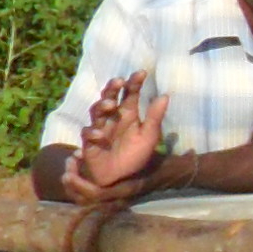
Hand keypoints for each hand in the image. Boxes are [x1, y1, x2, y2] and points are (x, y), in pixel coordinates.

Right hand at [69, 76, 166, 203]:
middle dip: (112, 88)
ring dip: (101, 106)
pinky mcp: (90, 143)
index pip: (129, 93)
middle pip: (109, 97)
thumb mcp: (149, 136)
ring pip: (96, 111)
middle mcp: (112, 118)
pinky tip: (99, 135)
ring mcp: (100, 128)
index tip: (142, 73)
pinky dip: (91, 133)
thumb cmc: (135, 155)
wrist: (121, 178)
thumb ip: (154, 117)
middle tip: (119, 81)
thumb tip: (165, 95)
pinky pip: (87, 134)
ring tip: (110, 104)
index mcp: (128, 113)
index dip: (134, 82)